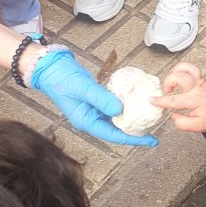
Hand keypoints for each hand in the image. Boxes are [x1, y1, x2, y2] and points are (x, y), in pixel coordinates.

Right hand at [31, 49, 158, 146]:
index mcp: (86, 121)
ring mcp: (94, 109)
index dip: (133, 139)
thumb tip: (121, 111)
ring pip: (117, 118)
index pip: (114, 135)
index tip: (150, 140)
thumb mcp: (82, 88)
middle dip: (136, 130)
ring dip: (132, 117)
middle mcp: (91, 118)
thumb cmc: (61, 78)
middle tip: (155, 129)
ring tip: (149, 116)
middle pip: (117, 129)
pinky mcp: (96, 99)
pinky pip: (114, 105)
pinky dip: (125, 104)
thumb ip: (101, 99)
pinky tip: (137, 101)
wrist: (50, 66)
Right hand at [150, 62, 205, 131]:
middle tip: (167, 91)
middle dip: (169, 82)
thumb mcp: (197, 127)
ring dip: (176, 71)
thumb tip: (174, 116)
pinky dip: (183, 69)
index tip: (152, 100)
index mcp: (195, 100)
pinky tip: (179, 75)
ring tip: (172, 79)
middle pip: (179, 77)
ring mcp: (201, 81)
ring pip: (187, 68)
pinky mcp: (203, 79)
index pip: (174, 100)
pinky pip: (192, 68)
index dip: (161, 101)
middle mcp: (197, 88)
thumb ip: (182, 123)